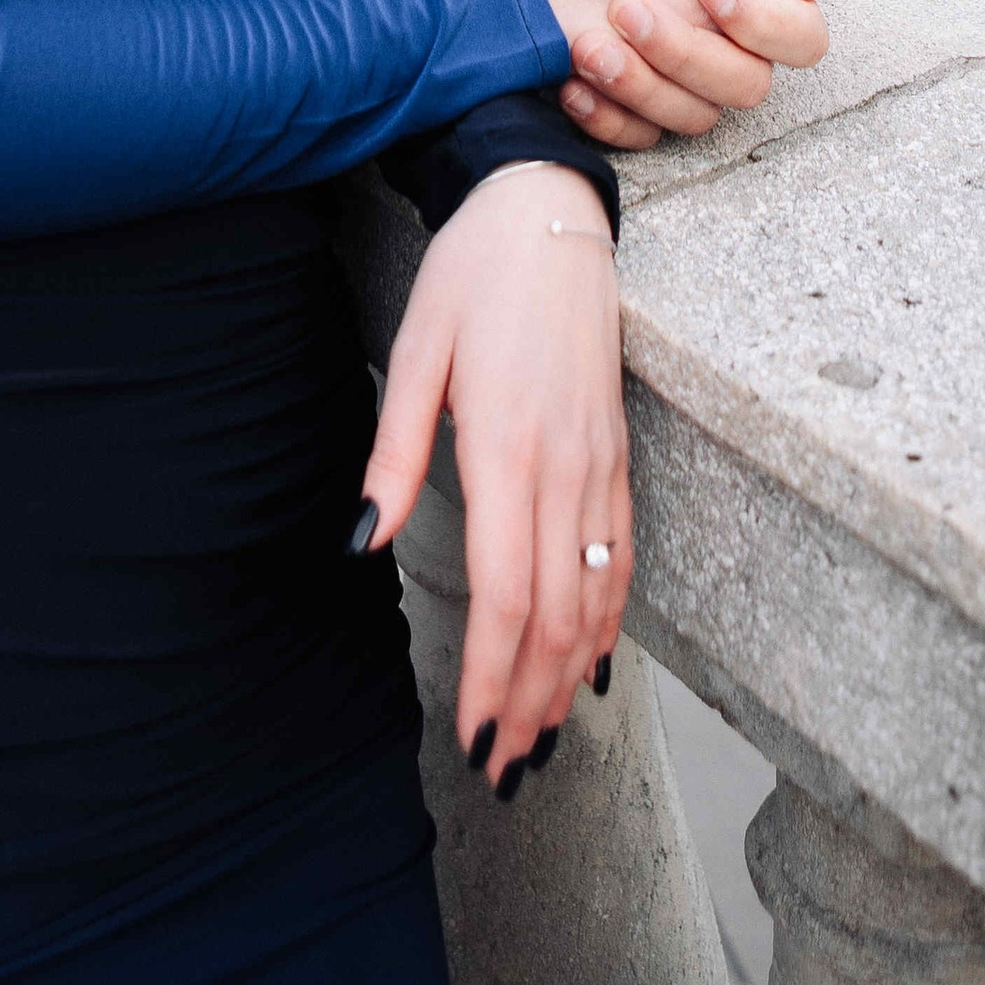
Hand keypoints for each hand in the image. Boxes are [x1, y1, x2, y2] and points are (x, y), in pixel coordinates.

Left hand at [357, 167, 627, 788]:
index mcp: (507, 448)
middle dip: (529, 703)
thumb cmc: (471, 279)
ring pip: (597, 599)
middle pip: (557, 618)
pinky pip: (622, 558)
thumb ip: (393, 454)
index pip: (505, 594)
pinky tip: (594, 664)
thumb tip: (362, 542)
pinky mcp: (617, 454)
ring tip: (542, 739)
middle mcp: (565, 468)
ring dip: (570, 677)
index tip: (471, 737)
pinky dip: (610, 622)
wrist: (548, 215)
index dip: (491, 677)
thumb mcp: (414, 353)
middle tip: (503, 769)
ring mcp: (600, 464)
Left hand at [558, 0, 844, 147]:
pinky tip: (571, 83)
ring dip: (646, 82)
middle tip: (631, 8)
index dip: (770, 11)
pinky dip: (609, 115)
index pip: (797, 14)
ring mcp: (679, 79)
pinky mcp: (638, 111)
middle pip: (753, 78)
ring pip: (699, 115)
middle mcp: (720, 38)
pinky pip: (641, 138)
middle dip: (699, 53)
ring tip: (588, 43)